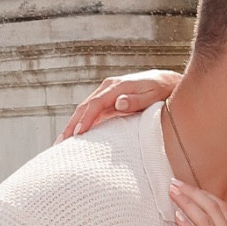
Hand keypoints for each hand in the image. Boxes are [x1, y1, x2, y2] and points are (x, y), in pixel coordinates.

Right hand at [59, 69, 180, 140]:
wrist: (166, 82)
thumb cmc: (161, 90)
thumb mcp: (152, 94)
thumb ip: (136, 100)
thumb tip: (119, 103)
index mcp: (116, 86)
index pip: (96, 104)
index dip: (86, 119)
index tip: (78, 134)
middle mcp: (107, 88)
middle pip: (84, 107)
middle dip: (71, 125)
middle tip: (60, 143)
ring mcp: (106, 94)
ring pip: (84, 110)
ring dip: (72, 126)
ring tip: (61, 143)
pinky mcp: (108, 102)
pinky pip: (91, 114)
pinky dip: (82, 125)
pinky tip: (75, 137)